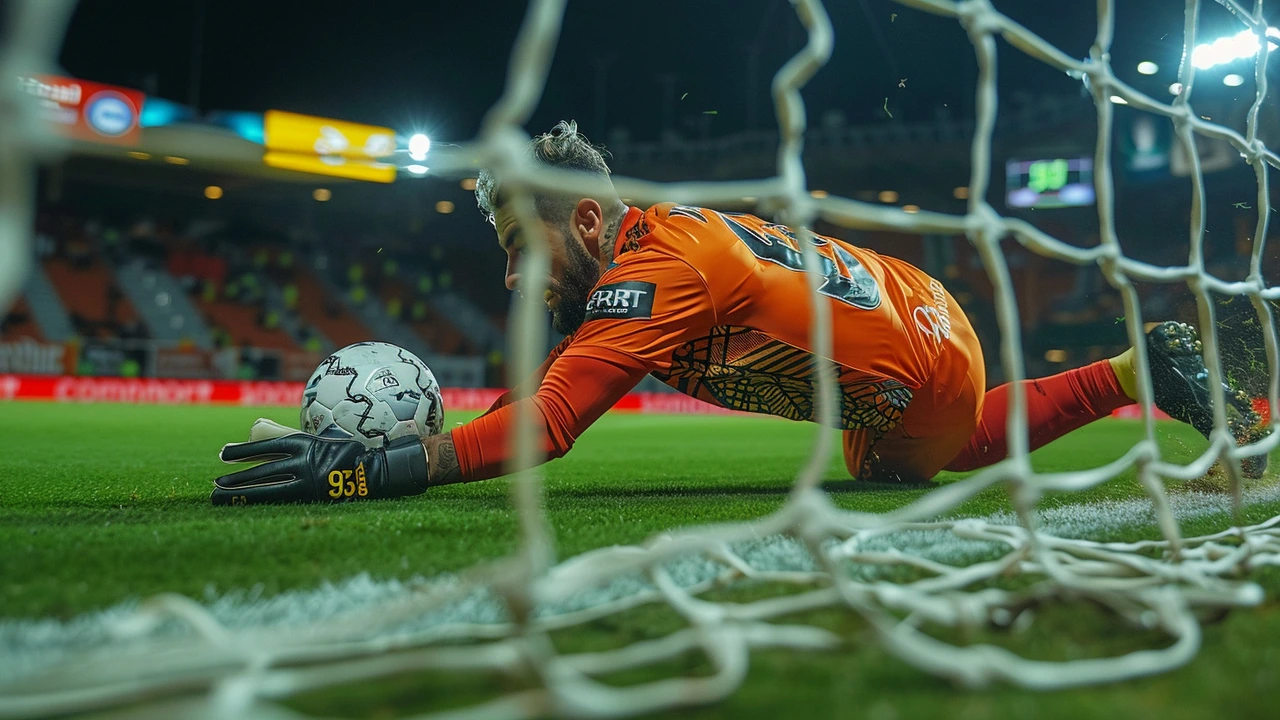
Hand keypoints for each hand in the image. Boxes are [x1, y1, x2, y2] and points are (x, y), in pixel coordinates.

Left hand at [212, 432, 429, 505]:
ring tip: (219, 496)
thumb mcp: (324, 438)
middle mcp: (302, 462)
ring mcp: (306, 481)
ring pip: (265, 488)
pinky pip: (279, 500)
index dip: (242, 451)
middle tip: (216, 480)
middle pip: (261, 470)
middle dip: (235, 476)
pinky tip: (243, 506)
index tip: (223, 454)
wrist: (372, 473)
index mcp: (304, 443)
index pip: (265, 446)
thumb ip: (301, 439)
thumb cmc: (347, 453)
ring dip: (240, 492)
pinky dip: (258, 502)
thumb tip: (274, 433)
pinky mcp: (310, 497)